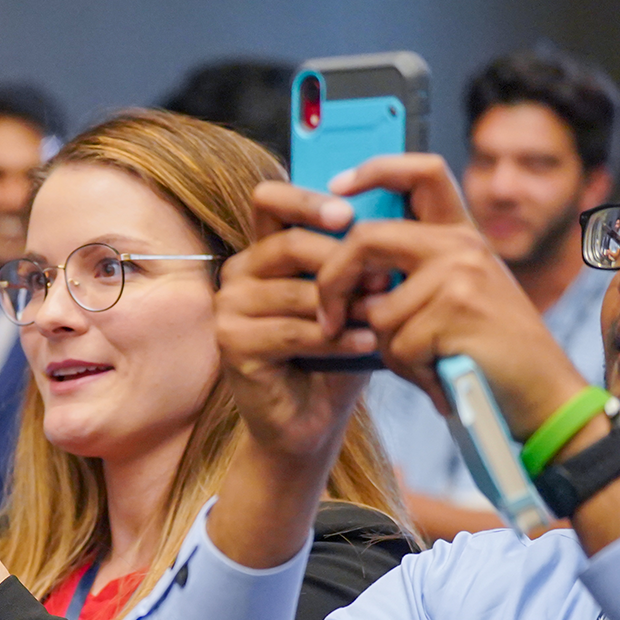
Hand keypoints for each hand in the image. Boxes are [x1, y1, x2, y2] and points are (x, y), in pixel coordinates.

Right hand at [215, 181, 374, 470]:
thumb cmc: (335, 353)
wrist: (311, 419)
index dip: (306, 199)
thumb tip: (390, 222)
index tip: (348, 215)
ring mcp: (228, 307)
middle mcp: (238, 273)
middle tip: (386, 277)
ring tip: (383, 315)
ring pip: (295, 292)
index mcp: (264, 251)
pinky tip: (365, 344)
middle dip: (342, 260)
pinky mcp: (230, 343)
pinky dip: (335, 338)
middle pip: (289, 244)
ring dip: (346, 305)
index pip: (269, 199)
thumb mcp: (352, 297)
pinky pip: (291, 330)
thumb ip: (359, 259)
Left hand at [320, 155, 587, 436]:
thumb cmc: (484, 352)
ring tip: (427, 360)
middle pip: (365, 239)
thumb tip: (339, 272)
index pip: (421, 174)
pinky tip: (440, 372)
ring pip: (377, 310)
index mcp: (459, 236)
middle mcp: (461, 244)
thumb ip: (406, 278)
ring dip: (388, 349)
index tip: (335, 186)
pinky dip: (408, 369)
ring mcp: (460, 273)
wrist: (541, 391)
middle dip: (331, 283)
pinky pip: (396, 344)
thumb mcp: (449, 301)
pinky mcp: (457, 308)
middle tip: (328, 320)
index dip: (375, 169)